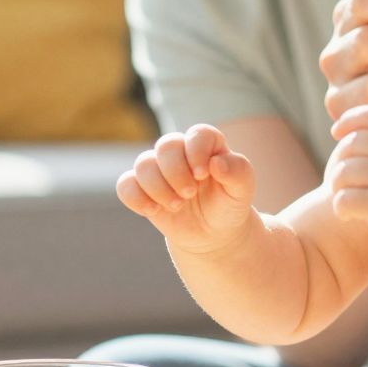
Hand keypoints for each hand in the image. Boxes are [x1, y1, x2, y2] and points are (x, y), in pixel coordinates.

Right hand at [116, 125, 256, 254]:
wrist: (213, 232)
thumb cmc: (229, 204)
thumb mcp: (242, 190)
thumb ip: (238, 171)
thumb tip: (216, 163)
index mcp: (206, 144)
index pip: (198, 134)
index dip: (196, 152)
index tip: (202, 175)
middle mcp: (180, 151)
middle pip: (166, 146)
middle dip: (175, 172)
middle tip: (189, 194)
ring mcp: (159, 169)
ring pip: (143, 164)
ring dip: (158, 188)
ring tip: (177, 206)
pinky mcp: (142, 188)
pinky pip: (126, 185)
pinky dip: (136, 198)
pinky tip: (153, 211)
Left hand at [326, 105, 367, 252]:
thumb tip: (359, 132)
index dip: (349, 121)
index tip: (337, 133)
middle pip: (352, 143)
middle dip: (340, 161)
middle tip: (341, 182)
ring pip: (343, 171)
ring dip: (337, 187)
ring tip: (346, 200)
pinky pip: (344, 198)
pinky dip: (340, 208)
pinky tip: (348, 216)